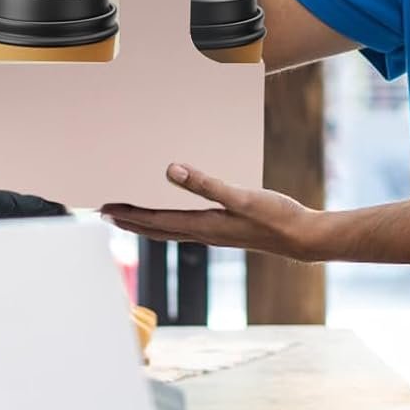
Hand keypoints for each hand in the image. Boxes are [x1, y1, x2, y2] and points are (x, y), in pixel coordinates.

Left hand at [103, 164, 323, 261]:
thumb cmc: (276, 218)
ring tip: (130, 214)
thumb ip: (206, 183)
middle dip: (130, 222)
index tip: (105, 210)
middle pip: (157, 230)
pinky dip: (171, 219)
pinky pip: (188, 224)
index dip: (128, 216)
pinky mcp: (226, 229)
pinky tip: (176, 210)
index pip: (155, 222)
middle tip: (105, 214)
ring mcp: (215, 233)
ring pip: (171, 229)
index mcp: (203, 226)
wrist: (303, 238)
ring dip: (147, 222)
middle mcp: (204, 233)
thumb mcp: (241, 196)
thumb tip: (171, 171)